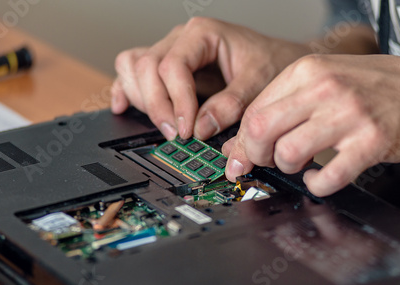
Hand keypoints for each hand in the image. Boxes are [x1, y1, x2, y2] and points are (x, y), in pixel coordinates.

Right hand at [111, 17, 307, 140]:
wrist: (275, 59)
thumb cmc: (268, 63)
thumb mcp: (258, 82)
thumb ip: (231, 104)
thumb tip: (202, 127)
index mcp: (202, 34)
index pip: (173, 65)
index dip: (176, 101)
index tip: (188, 129)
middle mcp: (181, 40)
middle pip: (146, 67)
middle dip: (158, 106)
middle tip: (176, 135)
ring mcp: (170, 52)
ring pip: (133, 67)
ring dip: (141, 99)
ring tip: (164, 125)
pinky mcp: (165, 70)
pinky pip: (132, 73)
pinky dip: (126, 90)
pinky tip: (124, 107)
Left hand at [223, 54, 399, 196]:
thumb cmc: (369, 89)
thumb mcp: (320, 83)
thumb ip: (279, 109)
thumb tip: (237, 148)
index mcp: (306, 71)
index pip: (254, 111)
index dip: (243, 142)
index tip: (244, 158)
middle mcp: (324, 89)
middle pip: (260, 130)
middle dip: (256, 156)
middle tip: (270, 161)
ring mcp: (348, 115)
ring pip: (288, 153)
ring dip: (287, 168)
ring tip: (301, 165)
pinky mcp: (370, 142)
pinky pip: (328, 176)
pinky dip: (316, 185)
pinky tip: (320, 178)